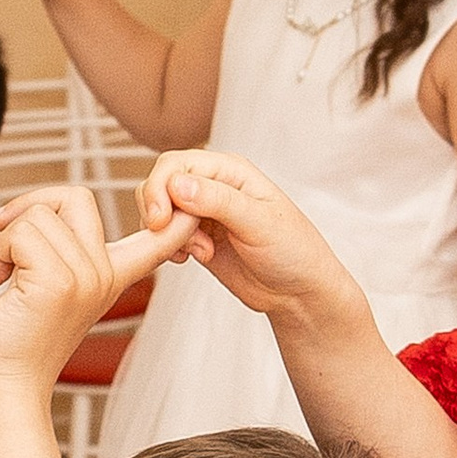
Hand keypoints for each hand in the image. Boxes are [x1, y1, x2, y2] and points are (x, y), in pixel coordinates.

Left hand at [0, 192, 188, 402]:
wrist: (3, 389)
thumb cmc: (15, 342)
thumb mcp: (51, 288)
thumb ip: (62, 251)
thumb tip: (40, 206)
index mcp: (112, 277)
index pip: (159, 238)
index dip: (175, 216)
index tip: (190, 211)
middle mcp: (105, 275)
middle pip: (76, 198)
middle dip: (31, 205)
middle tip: (4, 231)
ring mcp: (86, 278)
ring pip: (39, 215)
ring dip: (3, 239)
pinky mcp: (58, 282)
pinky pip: (19, 233)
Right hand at [146, 148, 361, 329]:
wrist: (298, 292)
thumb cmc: (294, 252)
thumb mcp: (260, 223)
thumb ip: (219, 201)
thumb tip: (178, 185)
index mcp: (231, 171)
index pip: (176, 164)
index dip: (160, 188)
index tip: (160, 220)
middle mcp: (214, 186)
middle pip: (161, 183)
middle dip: (158, 211)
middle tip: (173, 239)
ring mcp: (203, 212)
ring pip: (160, 210)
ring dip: (168, 234)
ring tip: (200, 252)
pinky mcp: (197, 238)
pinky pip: (166, 235)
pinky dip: (169, 247)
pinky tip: (191, 259)